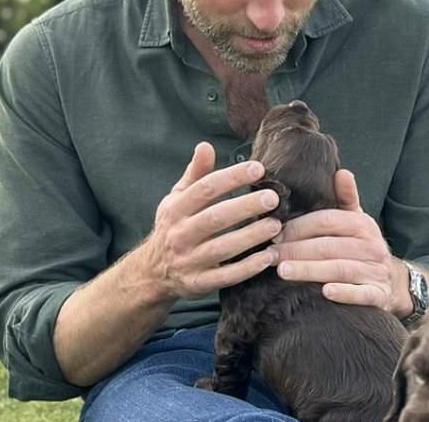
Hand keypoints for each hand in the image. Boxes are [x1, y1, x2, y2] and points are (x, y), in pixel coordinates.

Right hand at [139, 142, 281, 301]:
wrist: (152, 273)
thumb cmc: (174, 227)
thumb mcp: (177, 199)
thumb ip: (195, 175)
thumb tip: (205, 145)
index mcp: (176, 209)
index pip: (205, 189)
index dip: (232, 177)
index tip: (258, 168)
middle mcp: (180, 234)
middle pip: (215, 218)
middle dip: (245, 206)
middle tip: (273, 198)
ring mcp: (188, 261)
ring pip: (222, 248)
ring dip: (251, 237)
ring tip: (276, 226)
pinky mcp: (198, 284)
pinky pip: (225, 276)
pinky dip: (247, 268)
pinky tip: (269, 257)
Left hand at [269, 170, 412, 316]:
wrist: (393, 284)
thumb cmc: (362, 249)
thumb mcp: (357, 222)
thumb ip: (346, 198)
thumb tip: (342, 172)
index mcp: (363, 224)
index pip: (327, 221)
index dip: (299, 227)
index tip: (275, 234)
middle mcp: (372, 246)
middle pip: (329, 246)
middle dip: (296, 250)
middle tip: (270, 255)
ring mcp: (376, 271)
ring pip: (340, 269)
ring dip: (310, 270)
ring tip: (283, 271)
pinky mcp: (379, 295)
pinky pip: (361, 294)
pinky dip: (345, 293)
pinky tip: (326, 293)